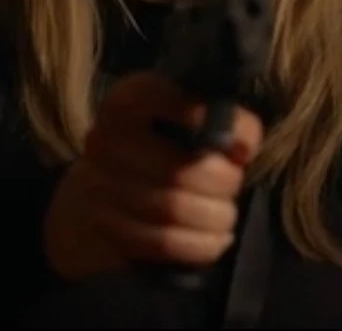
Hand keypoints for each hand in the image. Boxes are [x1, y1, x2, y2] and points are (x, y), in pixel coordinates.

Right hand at [42, 71, 263, 281]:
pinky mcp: (106, 228)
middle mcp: (104, 139)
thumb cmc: (168, 138)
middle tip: (234, 182)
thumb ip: (225, 117)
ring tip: (226, 211)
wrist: (113, 179)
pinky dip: (200, 244)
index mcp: (126, 100)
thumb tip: (242, 147)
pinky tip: (216, 236)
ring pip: (172, 210)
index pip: (157, 98)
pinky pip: (161, 243)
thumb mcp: (193, 113)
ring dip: (214, 216)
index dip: (201, 117)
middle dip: (221, 182)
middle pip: (177, 170)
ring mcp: (98, 186)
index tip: (234, 139)